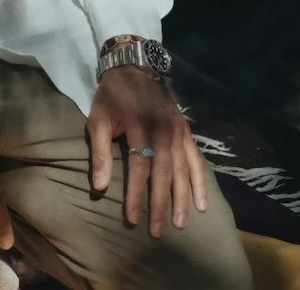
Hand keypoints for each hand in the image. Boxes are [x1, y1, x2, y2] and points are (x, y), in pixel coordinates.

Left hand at [87, 67, 207, 236]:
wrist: (134, 66)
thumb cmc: (112, 97)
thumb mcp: (97, 118)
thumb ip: (99, 152)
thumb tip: (98, 187)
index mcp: (139, 127)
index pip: (139, 168)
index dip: (136, 196)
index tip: (132, 220)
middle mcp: (162, 131)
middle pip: (163, 174)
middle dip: (160, 205)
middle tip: (156, 232)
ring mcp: (177, 131)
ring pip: (183, 170)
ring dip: (182, 199)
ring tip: (179, 224)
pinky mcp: (186, 130)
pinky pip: (197, 160)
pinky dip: (200, 182)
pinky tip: (202, 204)